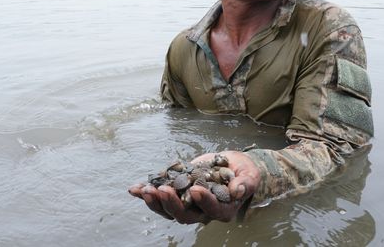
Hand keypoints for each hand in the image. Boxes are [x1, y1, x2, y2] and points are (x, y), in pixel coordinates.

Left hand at [128, 150, 259, 223]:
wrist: (233, 167)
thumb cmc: (244, 173)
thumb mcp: (250, 176)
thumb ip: (245, 183)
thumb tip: (238, 190)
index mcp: (222, 209)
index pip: (212, 210)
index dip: (203, 202)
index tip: (195, 190)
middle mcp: (202, 212)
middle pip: (184, 215)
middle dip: (171, 204)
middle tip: (162, 190)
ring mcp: (187, 205)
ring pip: (168, 210)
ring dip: (155, 201)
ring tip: (144, 190)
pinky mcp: (177, 195)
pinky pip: (159, 198)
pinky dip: (145, 194)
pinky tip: (133, 189)